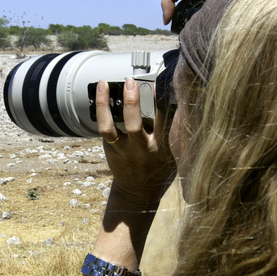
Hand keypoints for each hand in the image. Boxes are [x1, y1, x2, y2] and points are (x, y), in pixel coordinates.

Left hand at [95, 78, 175, 206]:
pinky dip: (101, 110)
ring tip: (105, 84)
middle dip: (132, 102)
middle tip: (131, 83)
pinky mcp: (111, 149)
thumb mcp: (174, 152)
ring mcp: (123, 149)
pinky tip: (101, 93)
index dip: (162, 101)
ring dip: (105, 104)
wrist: (139, 192)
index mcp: (162, 148)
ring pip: (110, 127)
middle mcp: (141, 149)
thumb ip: (172, 131)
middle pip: (134, 125)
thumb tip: (175, 101)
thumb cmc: (159, 168)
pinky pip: (104, 128)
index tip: (161, 83)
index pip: (165, 121)